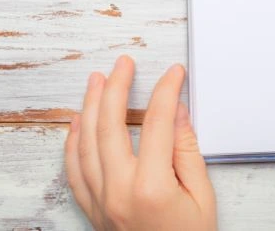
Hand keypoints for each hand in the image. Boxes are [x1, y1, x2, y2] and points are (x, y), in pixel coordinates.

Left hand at [65, 57, 216, 230]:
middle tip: (124, 63)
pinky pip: (73, 170)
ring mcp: (101, 202)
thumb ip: (187, 151)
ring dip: (89, 107)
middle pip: (110, 124)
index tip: (173, 74)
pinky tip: (76, 122)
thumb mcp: (203, 197)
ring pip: (86, 142)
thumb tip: (177, 112)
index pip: (157, 122)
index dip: (165, 91)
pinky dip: (72, 143)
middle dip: (117, 86)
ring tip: (95, 80)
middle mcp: (119, 191)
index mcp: (151, 186)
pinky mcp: (93, 211)